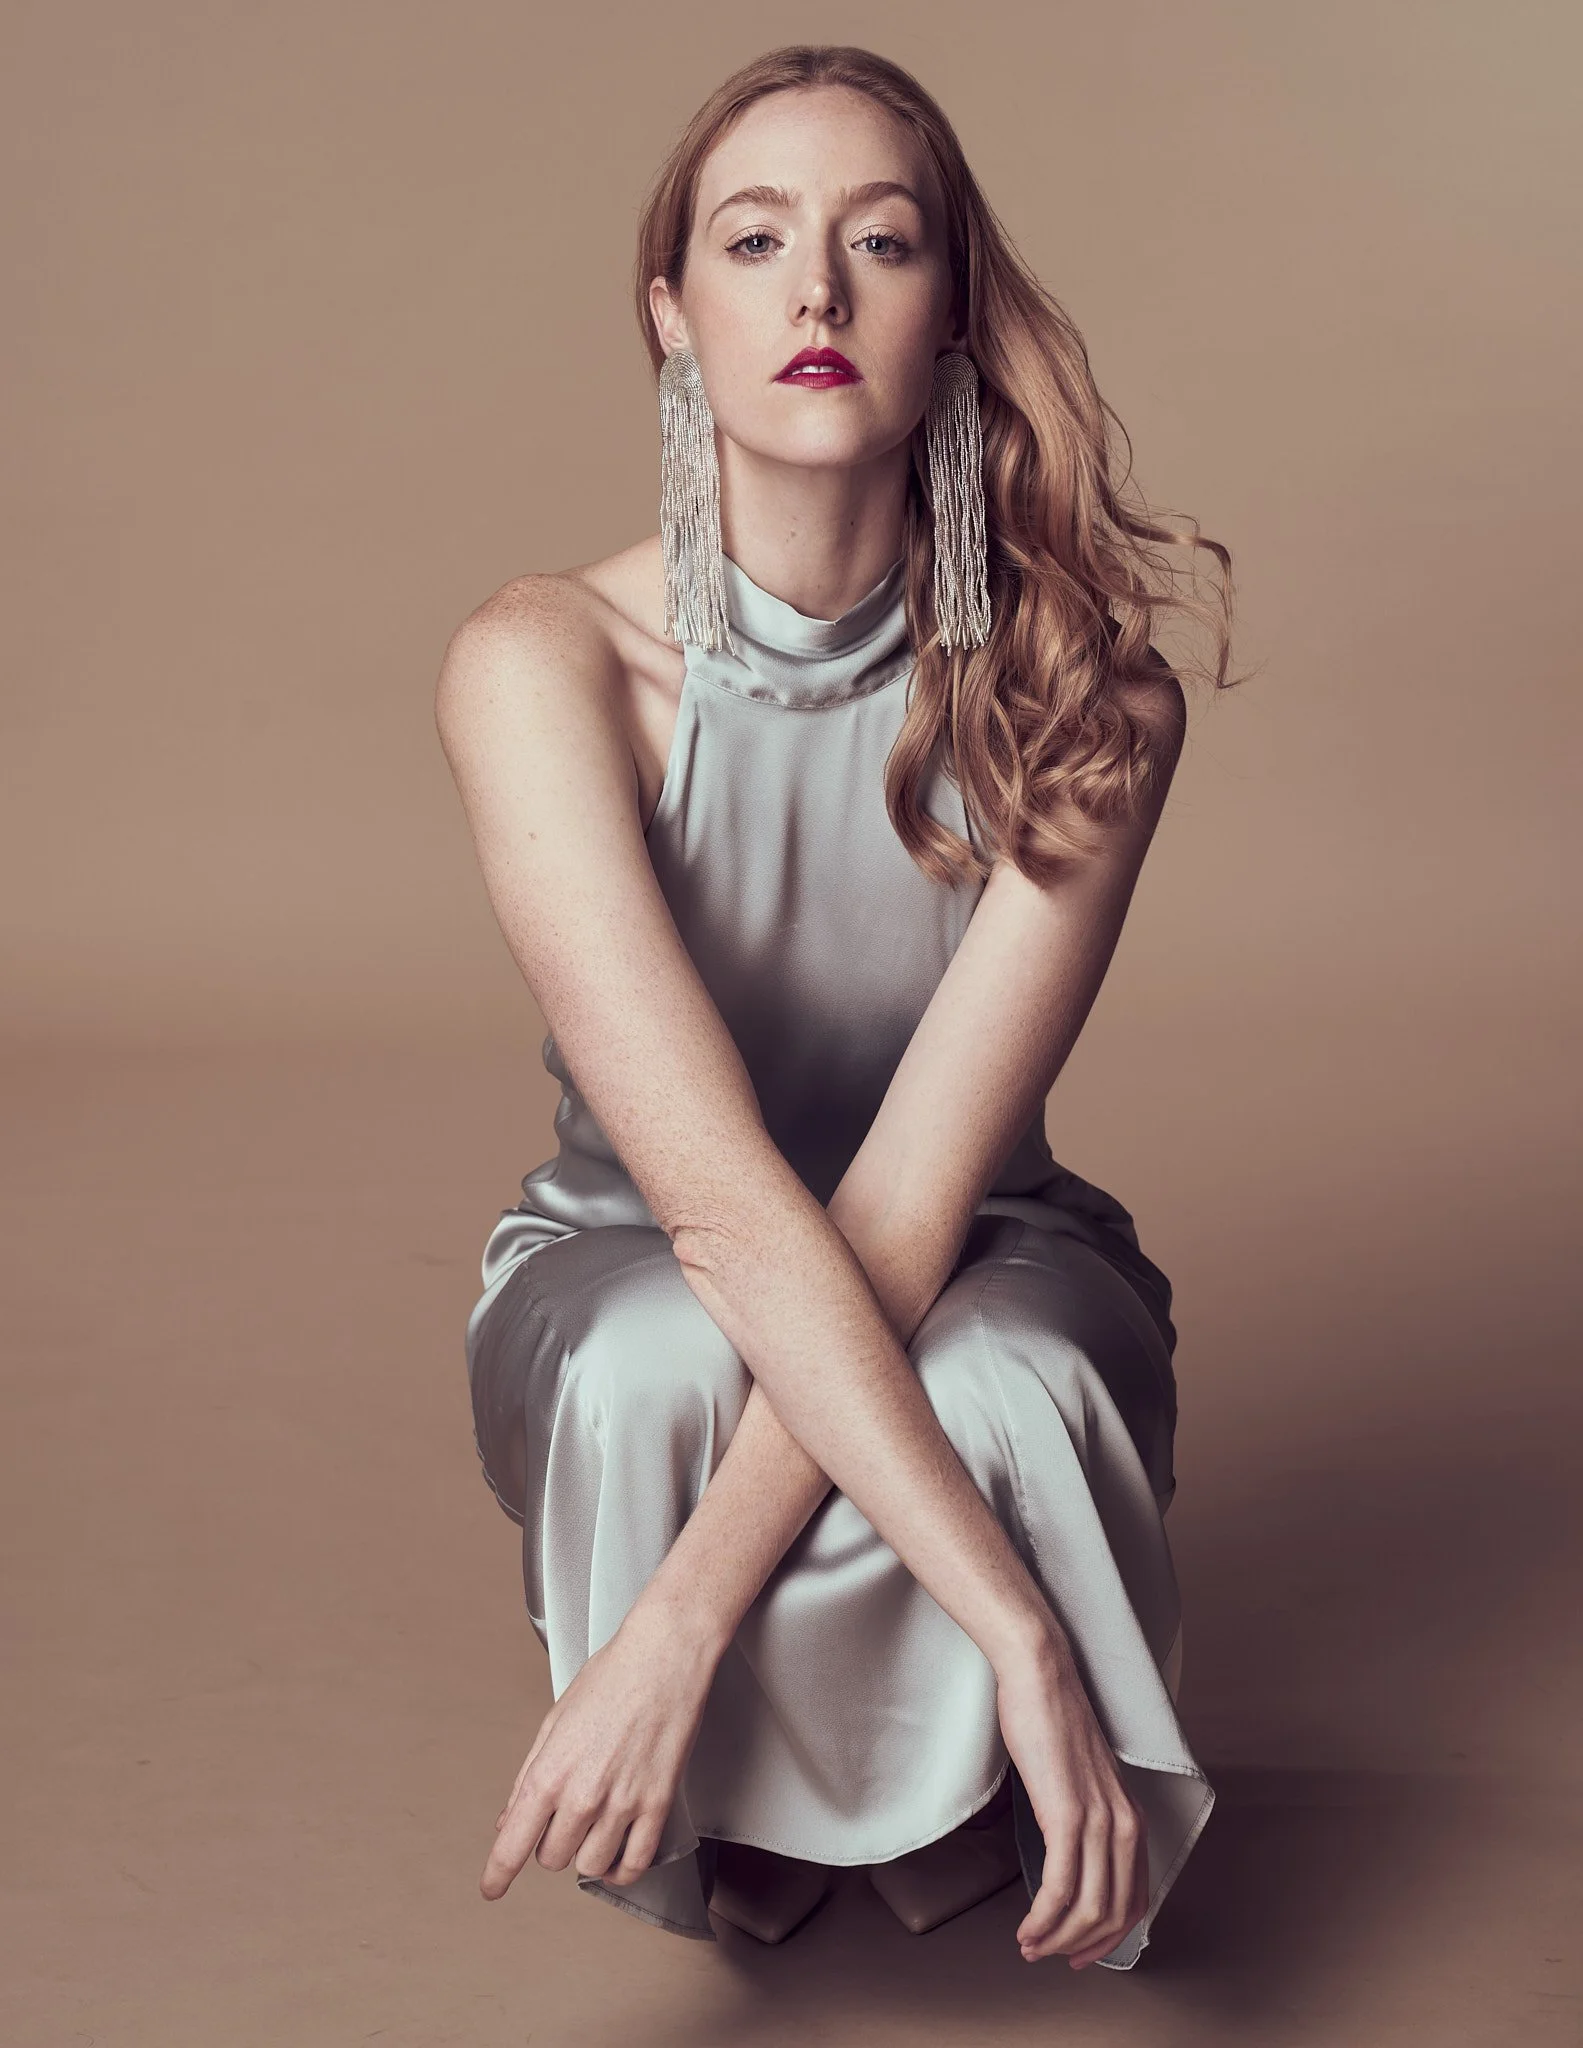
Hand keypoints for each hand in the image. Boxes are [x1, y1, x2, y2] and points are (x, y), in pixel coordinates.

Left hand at [480, 1601, 717, 1900]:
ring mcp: (622, 1804)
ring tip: (593, 1828)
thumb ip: (528, 1776)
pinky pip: (635, 1864)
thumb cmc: (610, 1678)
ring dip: (587, 1854)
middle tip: (563, 1817)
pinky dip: (622, 1870)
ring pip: (591, 1866)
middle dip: (552, 1842)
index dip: (497, 1875)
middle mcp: (583, 1796)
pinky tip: (618, 1856)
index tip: (491, 1888)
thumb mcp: (554, 1722)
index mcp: (549, 1773)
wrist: (663, 1658)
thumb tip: (510, 1820)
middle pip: (552, 1858)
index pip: (513, 1845)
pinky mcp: (657, 1805)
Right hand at [993, 1630, 1149, 1967]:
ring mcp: (1098, 1820)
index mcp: (1131, 1816)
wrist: (1040, 1674)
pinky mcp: (1066, 1815)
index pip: (1136, 1898)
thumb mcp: (1081, 1777)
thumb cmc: (1051, 1718)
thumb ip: (1086, 1814)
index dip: (1110, 1936)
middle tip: (1049, 1956)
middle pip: (1117, 1913)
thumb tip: (1069, 1851)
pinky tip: (1027, 1929)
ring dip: (1058, 1939)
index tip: (1081, 1952)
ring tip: (1030, 1947)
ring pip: (1090, 1909)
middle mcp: (1124, 1824)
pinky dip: (1044, 1918)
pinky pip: (1061, 1887)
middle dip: (1082, 1947)